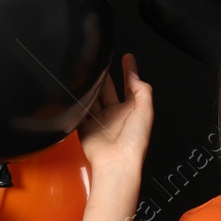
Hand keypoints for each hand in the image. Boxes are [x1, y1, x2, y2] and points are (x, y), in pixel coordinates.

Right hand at [77, 52, 151, 174]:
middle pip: (109, 90)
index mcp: (133, 110)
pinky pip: (80, 112)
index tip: (127, 57)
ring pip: (93, 98)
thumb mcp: (145, 111)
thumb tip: (134, 74)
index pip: (131, 85)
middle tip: (101, 62)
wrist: (117, 162)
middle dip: (106, 76)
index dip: (129, 70)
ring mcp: (101, 121)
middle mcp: (116, 115)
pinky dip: (78, 103)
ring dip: (91, 87)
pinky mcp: (86, 128)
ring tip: (86, 73)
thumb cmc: (134, 142)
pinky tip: (75, 93)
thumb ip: (142, 90)